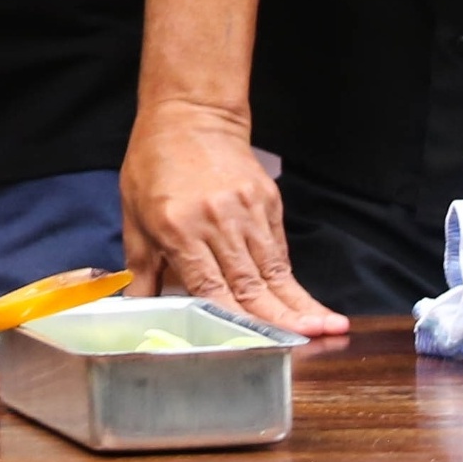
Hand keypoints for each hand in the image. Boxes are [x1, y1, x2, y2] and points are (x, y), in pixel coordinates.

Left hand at [118, 101, 344, 334]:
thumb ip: (140, 266)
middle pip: (250, 283)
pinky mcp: (266, 200)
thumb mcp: (134, 213)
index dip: (234, 321)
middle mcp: (216, 221)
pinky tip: (307, 301)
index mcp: (178, 227)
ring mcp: (246, 209)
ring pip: (273, 269)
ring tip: (328, 329)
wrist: (189, 114)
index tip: (252, 346)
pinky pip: (278, 248)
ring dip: (299, 303)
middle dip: (281, 320)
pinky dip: (290, 277)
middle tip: (311, 344)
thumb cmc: (154, 163)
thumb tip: (137, 309)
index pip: (210, 286)